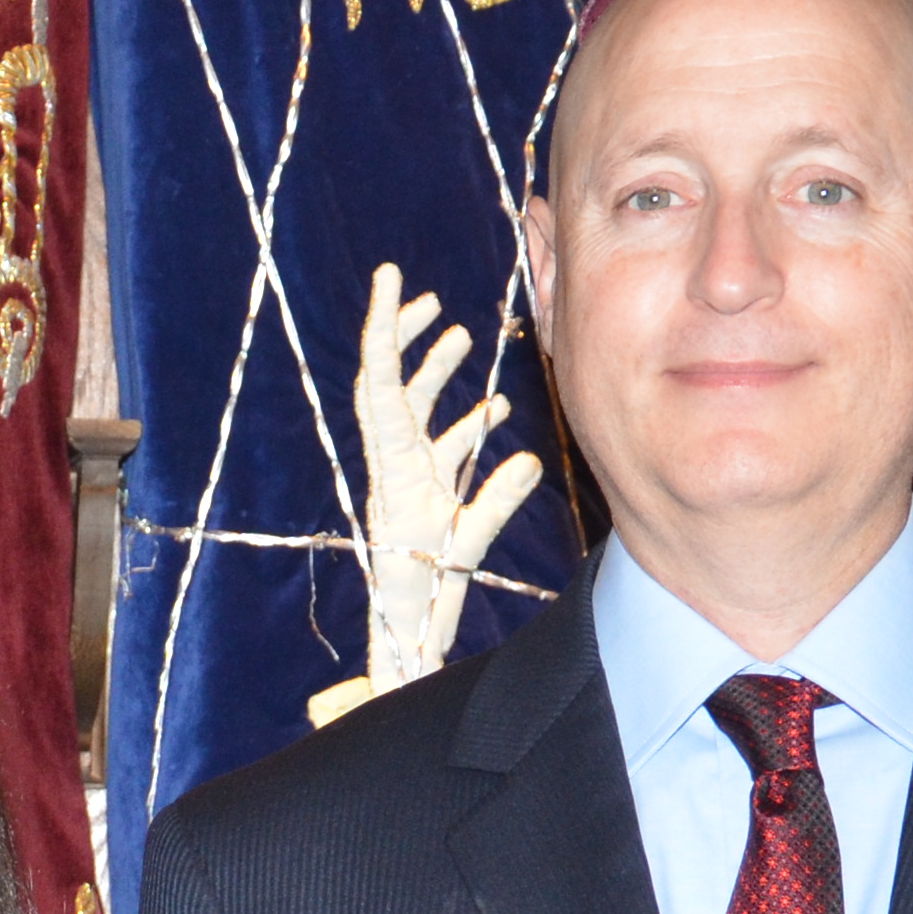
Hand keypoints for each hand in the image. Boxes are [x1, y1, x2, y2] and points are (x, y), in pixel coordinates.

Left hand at [310, 262, 550, 725]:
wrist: (403, 632)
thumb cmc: (420, 596)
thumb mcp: (460, 547)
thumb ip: (494, 504)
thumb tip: (531, 461)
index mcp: (393, 465)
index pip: (381, 384)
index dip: (383, 328)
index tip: (388, 280)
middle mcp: (394, 464)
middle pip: (391, 385)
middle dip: (405, 338)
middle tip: (426, 301)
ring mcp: (407, 477)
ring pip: (417, 411)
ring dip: (435, 372)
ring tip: (457, 335)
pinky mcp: (423, 495)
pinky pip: (440, 446)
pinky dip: (464, 422)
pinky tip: (496, 409)